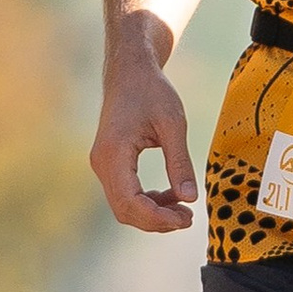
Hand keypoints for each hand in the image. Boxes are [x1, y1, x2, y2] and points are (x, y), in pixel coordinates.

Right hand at [91, 49, 198, 231]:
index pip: (130, 202)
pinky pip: (125, 194)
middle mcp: (102, 163)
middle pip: (125, 210)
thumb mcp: (172, 124)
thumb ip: (180, 162)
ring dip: (153, 213)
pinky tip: (171, 195)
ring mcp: (103, 164)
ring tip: (183, 209)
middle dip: (156, 221)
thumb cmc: (151, 91)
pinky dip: (147, 202)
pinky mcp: (110, 164)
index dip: (157, 218)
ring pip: (124, 206)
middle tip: (188, 218)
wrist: (129, 70)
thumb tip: (190, 198)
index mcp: (114, 153)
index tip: (186, 218)